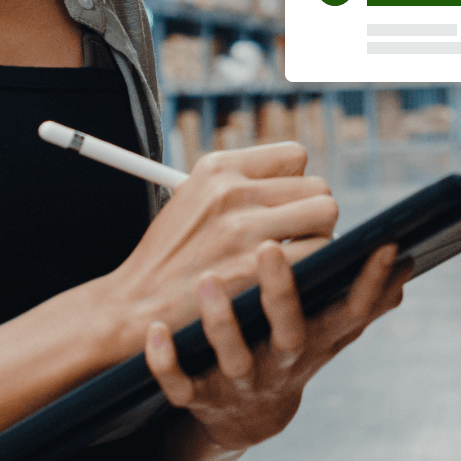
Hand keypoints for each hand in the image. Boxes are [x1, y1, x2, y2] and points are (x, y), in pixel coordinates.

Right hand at [107, 144, 338, 346]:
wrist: (135, 304)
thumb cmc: (169, 256)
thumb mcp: (192, 197)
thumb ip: (240, 183)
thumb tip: (295, 181)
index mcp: (217, 167)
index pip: (295, 156)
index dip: (296, 184)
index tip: (285, 206)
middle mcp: (231, 190)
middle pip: (317, 187)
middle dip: (313, 214)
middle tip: (296, 238)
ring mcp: (244, 228)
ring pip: (325, 216)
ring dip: (319, 240)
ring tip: (295, 259)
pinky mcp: (254, 269)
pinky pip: (318, 254)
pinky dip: (314, 269)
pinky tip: (290, 280)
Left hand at [144, 239, 412, 451]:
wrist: (243, 415)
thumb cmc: (288, 349)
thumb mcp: (328, 332)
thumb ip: (362, 299)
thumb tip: (407, 262)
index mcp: (315, 337)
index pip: (351, 310)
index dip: (369, 283)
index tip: (382, 245)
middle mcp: (282, 359)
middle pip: (290, 330)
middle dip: (282, 293)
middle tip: (270, 246)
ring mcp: (240, 379)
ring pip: (234, 357)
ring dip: (222, 323)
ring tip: (209, 280)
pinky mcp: (200, 395)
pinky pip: (180, 385)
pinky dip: (167, 362)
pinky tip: (157, 331)